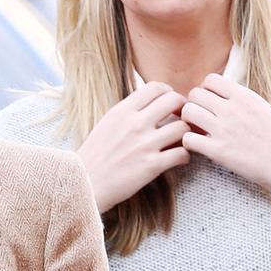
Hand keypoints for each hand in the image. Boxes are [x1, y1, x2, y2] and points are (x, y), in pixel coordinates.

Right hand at [77, 82, 190, 213]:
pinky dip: (184, 156)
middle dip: (182, 108)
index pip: (156, 87)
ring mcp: (145, 144)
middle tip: (180, 119)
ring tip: (180, 141)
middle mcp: (135, 124)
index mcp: (122, 111)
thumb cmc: (95, 155)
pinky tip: (177, 159)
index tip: (169, 105)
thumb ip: (128, 112)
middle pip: (174, 101)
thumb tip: (149, 104)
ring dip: (186, 134)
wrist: (84, 183)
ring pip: (183, 127)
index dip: (168, 93)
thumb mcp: (107, 123)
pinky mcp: (152, 166)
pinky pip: (182, 154)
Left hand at [180, 73, 270, 194]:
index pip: (211, 79)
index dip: (206, 90)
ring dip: (188, 121)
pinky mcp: (219, 151)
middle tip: (201, 117)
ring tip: (198, 131)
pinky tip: (199, 147)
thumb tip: (228, 96)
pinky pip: (188, 139)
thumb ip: (244, 101)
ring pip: (187, 112)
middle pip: (195, 94)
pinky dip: (189, 142)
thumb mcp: (266, 109)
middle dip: (194, 104)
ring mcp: (224, 130)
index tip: (211, 102)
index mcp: (246, 97)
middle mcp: (232, 109)